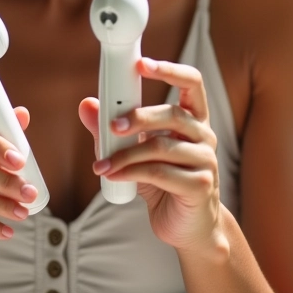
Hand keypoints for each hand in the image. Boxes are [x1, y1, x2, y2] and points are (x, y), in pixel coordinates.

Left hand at [79, 58, 223, 252]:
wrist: (187, 228)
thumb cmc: (163, 183)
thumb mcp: (136, 152)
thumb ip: (113, 129)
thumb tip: (86, 105)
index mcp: (194, 119)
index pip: (191, 83)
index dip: (169, 69)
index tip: (141, 64)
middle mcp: (204, 135)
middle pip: (173, 113)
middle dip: (139, 117)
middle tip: (111, 125)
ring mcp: (206, 161)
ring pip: (162, 146)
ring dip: (126, 154)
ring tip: (102, 163)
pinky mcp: (200, 186)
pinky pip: (161, 173)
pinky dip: (132, 173)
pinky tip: (114, 176)